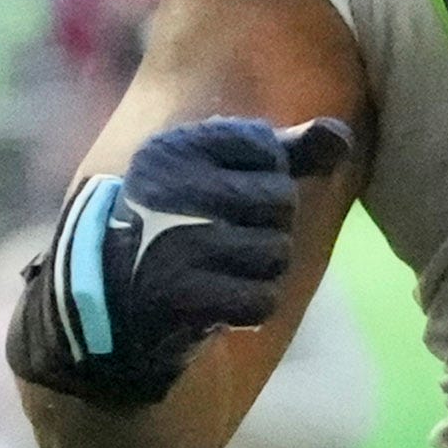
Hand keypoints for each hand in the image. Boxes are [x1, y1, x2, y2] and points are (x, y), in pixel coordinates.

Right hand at [6, 114, 351, 406]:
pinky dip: (250, 307)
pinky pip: (264, 299)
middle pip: (281, 200)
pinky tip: (215, 303)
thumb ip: (286, 153)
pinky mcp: (180, 296)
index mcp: (171, 149)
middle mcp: (165, 188)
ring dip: (259, 272)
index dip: (263, 181)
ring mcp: (171, 242)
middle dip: (266, 229)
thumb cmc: (178, 232)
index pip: (269, 150)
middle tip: (218, 244)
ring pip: (277, 252)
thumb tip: (339, 134)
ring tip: (215, 273)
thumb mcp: (220, 178)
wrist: (108, 313)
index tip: (221, 201)